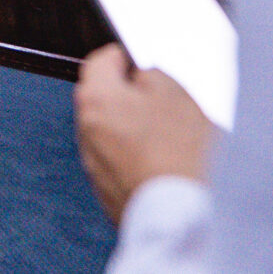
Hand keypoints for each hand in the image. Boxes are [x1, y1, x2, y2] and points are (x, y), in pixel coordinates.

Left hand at [74, 44, 213, 221]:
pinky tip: (169, 165)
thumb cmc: (181, 153)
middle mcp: (87, 132)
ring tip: (175, 139)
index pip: (100, 62)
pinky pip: (124, 166)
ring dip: (137, 132)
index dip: (123, 57)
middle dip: (131, 98)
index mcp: (96, 99)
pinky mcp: (111, 195)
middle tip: (164, 102)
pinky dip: (141, 162)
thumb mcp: (175, 92)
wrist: (185, 216)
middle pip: (105, 101)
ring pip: (115, 136)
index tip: (137, 60)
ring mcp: (96, 167)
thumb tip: (143, 76)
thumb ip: (152, 75)